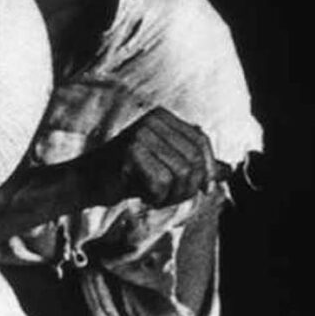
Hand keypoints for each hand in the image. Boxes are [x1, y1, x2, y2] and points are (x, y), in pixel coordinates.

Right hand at [80, 107, 219, 210]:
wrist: (85, 183)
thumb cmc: (126, 176)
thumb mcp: (166, 168)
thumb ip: (196, 166)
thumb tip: (229, 171)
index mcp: (163, 117)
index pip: (201, 140)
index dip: (208, 168)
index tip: (204, 190)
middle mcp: (153, 120)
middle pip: (193, 159)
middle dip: (188, 187)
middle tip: (171, 198)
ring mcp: (140, 133)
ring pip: (181, 173)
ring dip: (173, 195)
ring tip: (156, 197)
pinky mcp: (130, 152)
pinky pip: (162, 182)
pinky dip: (156, 197)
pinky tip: (142, 195)